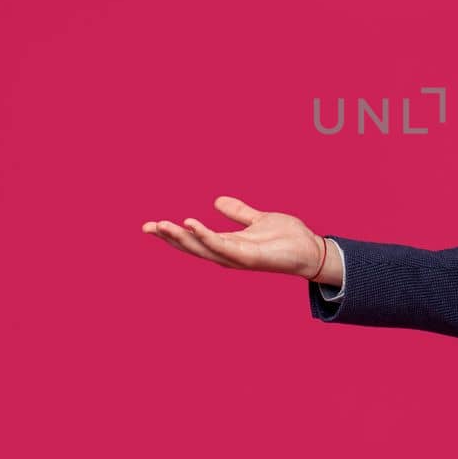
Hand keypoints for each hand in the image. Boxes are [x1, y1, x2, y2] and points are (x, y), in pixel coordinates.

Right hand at [141, 196, 326, 277]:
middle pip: (192, 247)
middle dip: (168, 238)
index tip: (151, 225)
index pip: (195, 239)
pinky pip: (221, 246)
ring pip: (201, 248)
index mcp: (228, 244)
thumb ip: (238, 212)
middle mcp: (228, 253)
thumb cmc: (288, 237)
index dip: (173, 234)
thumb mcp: (258, 219)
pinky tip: (190, 223)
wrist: (312, 249)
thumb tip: (216, 200)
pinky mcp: (248, 257)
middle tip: (145, 227)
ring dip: (180, 238)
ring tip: (160, 225)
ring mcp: (237, 257)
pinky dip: (205, 236)